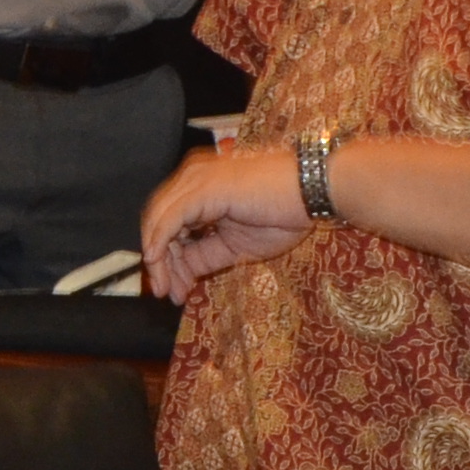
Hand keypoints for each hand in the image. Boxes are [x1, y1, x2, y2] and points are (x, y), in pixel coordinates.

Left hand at [142, 144, 309, 300]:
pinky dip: (159, 241)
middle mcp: (192, 178)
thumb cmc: (284, 214)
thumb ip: (205, 256)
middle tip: (163, 291)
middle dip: (158, 261)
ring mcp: (195, 180)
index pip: (167, 223)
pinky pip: (169, 218)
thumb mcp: (236, 245)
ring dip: (158, 259)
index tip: (169, 287)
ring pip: (158, 221)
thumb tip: (180, 274)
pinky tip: (157, 262)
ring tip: (164, 287)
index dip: (164, 257)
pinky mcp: (202, 188)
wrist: (312, 192)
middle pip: (157, 222)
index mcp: (199, 187)